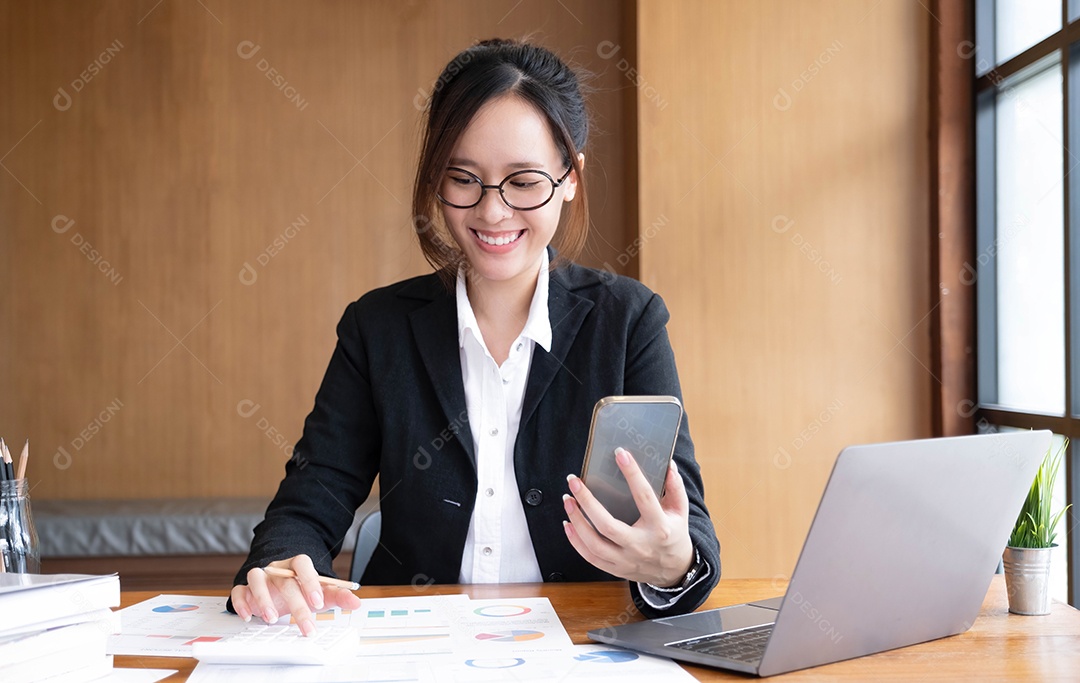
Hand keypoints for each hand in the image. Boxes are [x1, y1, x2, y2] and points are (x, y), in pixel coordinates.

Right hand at [230, 554, 360, 635]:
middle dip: (296, 605)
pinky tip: (249, 616)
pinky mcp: (245, 588)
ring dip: (263, 599)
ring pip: (257, 578)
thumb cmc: (300, 589)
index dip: (310, 581)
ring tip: (273, 619)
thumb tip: (356, 602)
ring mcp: (260, 577)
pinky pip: (239, 590)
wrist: (279, 586)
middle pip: (285, 580)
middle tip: (306, 626)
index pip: (303, 563)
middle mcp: (277, 568)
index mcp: (296, 565)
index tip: (318, 602)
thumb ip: (338, 596)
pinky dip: (241, 602)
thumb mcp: (320, 593)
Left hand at [563, 448, 693, 587]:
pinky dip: (575, 540)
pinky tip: (568, 523)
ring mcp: (626, 560)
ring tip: (568, 499)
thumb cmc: (674, 535)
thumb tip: (668, 464)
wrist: (674, 571)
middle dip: (587, 501)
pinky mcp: (616, 568)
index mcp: (659, 528)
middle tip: (574, 482)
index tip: (620, 454)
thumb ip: (675, 487)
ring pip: (594, 543)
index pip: (644, 497)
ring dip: (577, 520)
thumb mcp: (680, 511)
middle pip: (607, 525)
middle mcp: (640, 546)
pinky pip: (590, 556)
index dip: (633, 474)